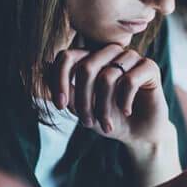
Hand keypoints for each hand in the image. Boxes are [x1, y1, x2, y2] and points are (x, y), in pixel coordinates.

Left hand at [46, 44, 171, 146]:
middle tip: (87, 122)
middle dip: (83, 100)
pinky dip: (124, 101)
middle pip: (87, 67)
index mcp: (92, 58)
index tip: (59, 105)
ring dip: (103, 106)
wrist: (139, 134)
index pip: (67, 56)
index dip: (59, 79)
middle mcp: (110, 53)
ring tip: (105, 124)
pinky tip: (127, 111)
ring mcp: (131, 58)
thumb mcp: (80, 108)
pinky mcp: (149, 67)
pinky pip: (130, 80)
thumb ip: (62, 89)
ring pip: (107, 76)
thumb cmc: (109, 118)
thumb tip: (36, 69)